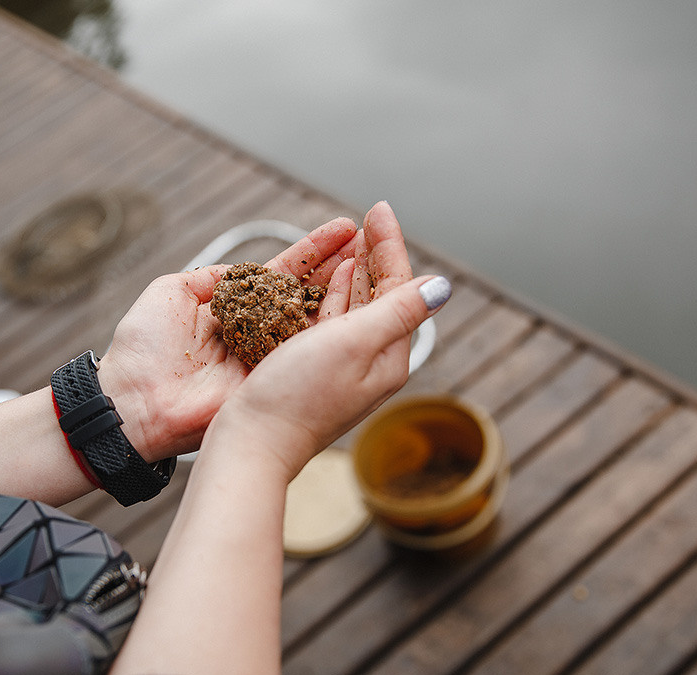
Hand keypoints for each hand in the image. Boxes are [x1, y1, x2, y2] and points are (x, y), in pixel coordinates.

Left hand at [96, 216, 359, 460]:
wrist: (132, 400)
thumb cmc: (141, 349)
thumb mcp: (172, 292)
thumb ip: (213, 277)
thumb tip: (245, 268)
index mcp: (234, 308)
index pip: (284, 272)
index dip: (315, 250)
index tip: (346, 228)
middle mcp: (258, 331)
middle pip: (309, 292)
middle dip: (342, 265)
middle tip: (375, 240)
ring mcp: (268, 356)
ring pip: (316, 318)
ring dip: (346, 290)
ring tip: (377, 260)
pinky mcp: (271, 379)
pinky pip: (307, 349)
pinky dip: (333, 327)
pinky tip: (358, 303)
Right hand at [212, 201, 449, 477]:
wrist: (253, 444)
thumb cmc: (298, 395)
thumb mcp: (353, 343)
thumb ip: (399, 310)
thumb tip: (443, 287)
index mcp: (389, 356)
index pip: (399, 288)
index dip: (390, 246)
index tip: (378, 209)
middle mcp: (372, 363)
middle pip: (383, 296)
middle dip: (378, 254)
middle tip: (372, 217)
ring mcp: (344, 368)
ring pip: (359, 307)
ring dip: (358, 270)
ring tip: (357, 240)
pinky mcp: (315, 371)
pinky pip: (334, 322)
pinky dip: (336, 294)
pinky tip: (334, 279)